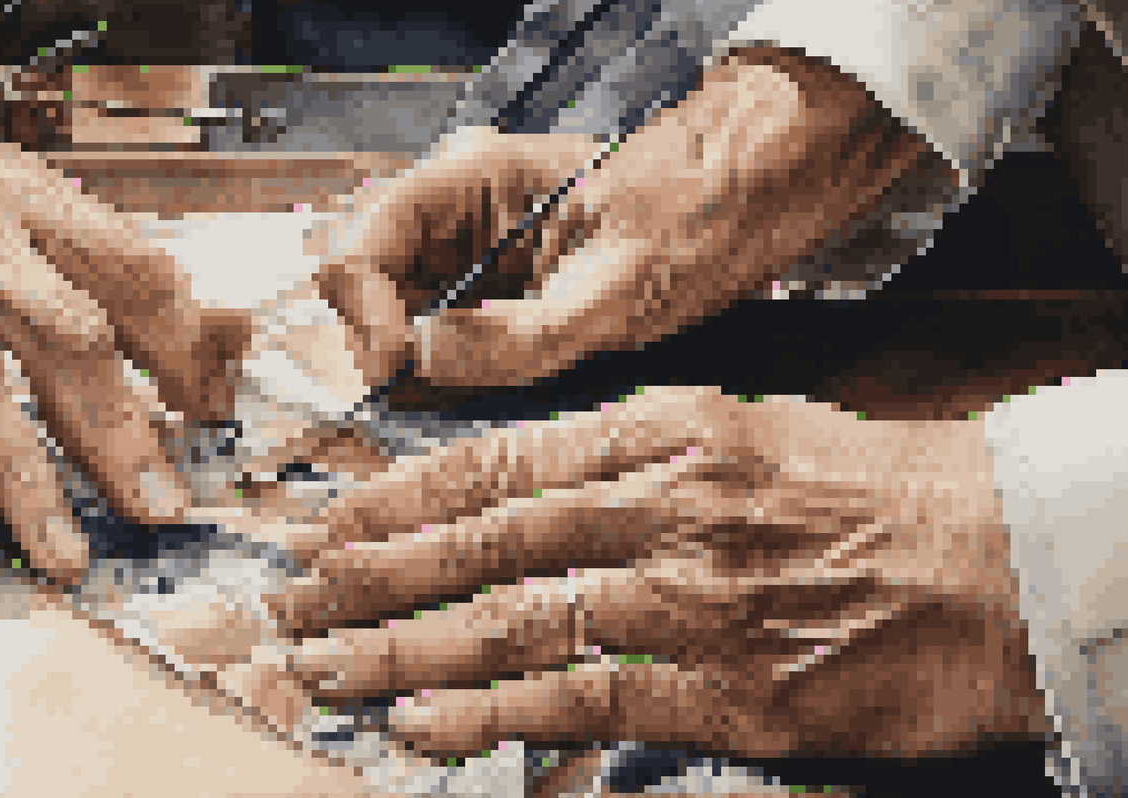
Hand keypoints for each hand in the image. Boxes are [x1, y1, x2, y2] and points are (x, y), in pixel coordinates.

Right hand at [0, 145, 253, 582]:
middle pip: (61, 331)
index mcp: (21, 196)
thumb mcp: (18, 229)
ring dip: (27, 472)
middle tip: (160, 507)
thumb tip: (237, 334)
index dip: (185, 351)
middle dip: (120, 430)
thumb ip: (120, 282)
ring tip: (69, 549)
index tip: (211, 421)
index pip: (132, 269)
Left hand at [231, 388, 1045, 759]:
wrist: (998, 556)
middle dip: (371, 573)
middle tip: (293, 599)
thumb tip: (523, 494)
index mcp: (660, 433)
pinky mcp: (725, 688)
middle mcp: (660, 506)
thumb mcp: (743, 430)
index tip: (329, 522)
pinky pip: (584, 700)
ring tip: (326, 668)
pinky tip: (426, 726)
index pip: (496, 463)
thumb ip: (630, 459)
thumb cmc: (872, 490)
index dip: (399, 497)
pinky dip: (495, 714)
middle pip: (481, 542)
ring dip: (405, 649)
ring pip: (511, 621)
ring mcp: (688, 598)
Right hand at [316, 48, 952, 390]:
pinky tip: (481, 403)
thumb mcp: (619, 287)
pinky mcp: (502, 292)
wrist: (767, 191)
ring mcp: (477, 255)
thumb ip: (520, 333)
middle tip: (421, 403)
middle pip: (366, 286)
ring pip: (400, 319)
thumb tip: (424, 363)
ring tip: (455, 410)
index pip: (360, 245)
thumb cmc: (705, 211)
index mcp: (471, 181)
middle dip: (380, 349)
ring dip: (413, 371)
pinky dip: (450, 378)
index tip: (402, 369)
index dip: (365, 314)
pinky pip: (447, 338)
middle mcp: (459, 215)